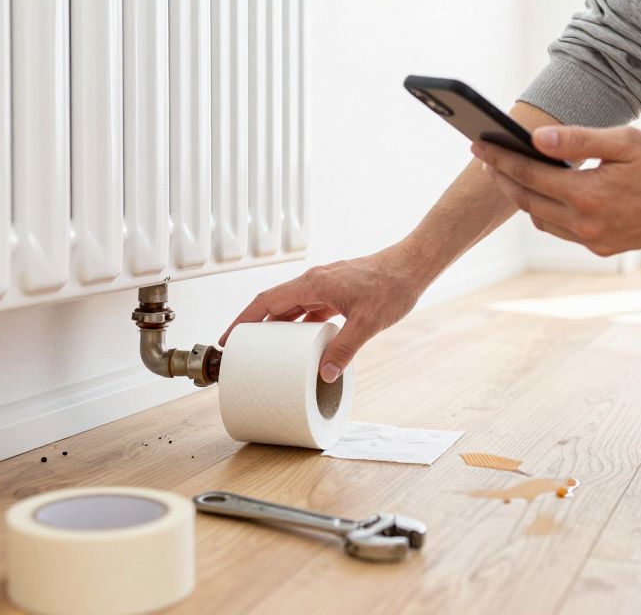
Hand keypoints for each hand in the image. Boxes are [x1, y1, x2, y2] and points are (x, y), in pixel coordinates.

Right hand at [220, 244, 425, 382]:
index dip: (243, 320)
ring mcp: (325, 286)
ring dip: (277, 326)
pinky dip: (300, 325)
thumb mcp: (367, 323)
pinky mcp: (337, 291)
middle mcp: (314, 282)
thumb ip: (345, 349)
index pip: (266, 301)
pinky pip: (309, 309)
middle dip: (254, 326)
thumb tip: (325, 375)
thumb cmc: (392, 286)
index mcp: (313, 285)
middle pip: (274, 304)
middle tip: (241, 350)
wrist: (413, 266)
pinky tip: (301, 343)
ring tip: (266, 351)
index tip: (227, 337)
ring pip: (291, 307)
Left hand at [472, 125, 640, 255]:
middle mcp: (585, 223)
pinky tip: (546, 193)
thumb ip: (579, 139)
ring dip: (523, 197)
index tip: (477, 144)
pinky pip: (562, 230)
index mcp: (588, 194)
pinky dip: (548, 211)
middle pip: (526, 200)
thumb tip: (537, 138)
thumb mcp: (625, 142)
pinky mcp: (603, 247)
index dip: (499, 159)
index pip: (528, 175)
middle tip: (486, 158)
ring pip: (541, 219)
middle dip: (503, 178)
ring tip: (511, 173)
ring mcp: (593, 240)